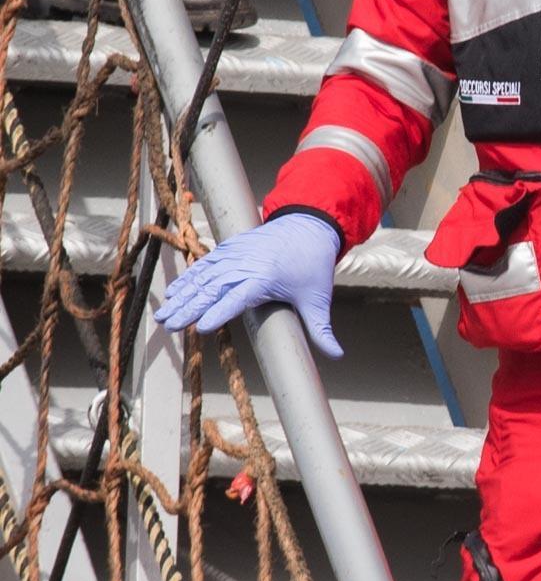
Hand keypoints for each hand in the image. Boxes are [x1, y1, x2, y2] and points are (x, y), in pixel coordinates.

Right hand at [155, 213, 343, 358]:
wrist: (309, 225)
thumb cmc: (313, 264)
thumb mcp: (318, 298)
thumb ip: (322, 330)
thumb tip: (337, 354)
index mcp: (266, 278)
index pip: (238, 297)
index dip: (220, 312)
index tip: (202, 327)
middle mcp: (247, 265)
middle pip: (213, 289)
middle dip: (190, 308)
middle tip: (170, 327)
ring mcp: (236, 254)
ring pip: (203, 277)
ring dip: (182, 296)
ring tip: (163, 315)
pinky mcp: (231, 248)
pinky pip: (205, 263)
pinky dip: (189, 277)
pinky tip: (173, 293)